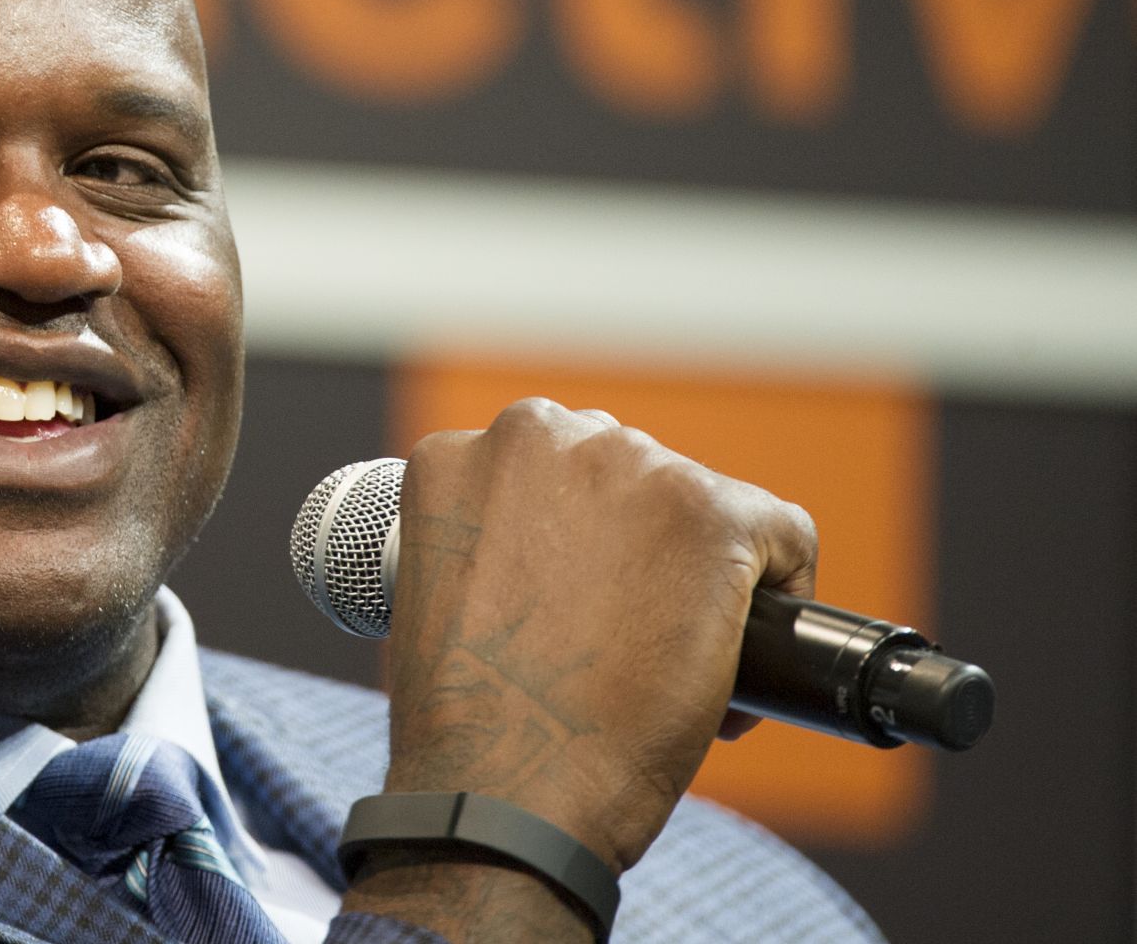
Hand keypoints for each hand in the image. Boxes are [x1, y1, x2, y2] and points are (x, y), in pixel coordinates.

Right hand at [341, 398, 816, 939]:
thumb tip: (573, 556)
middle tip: (624, 638)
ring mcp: (632, 468)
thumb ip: (494, 538)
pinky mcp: (712, 513)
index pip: (552, 469)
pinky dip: (778, 594)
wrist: (503, 786)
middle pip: (627, 476)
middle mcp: (544, 436)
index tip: (580, 601)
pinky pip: (781, 535)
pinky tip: (737, 660)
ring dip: (696, 573)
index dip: (575, 541)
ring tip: (670, 662)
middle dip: (636, 549)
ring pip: (699, 506)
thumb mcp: (440, 590)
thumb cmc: (465, 717)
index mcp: (466, 453)